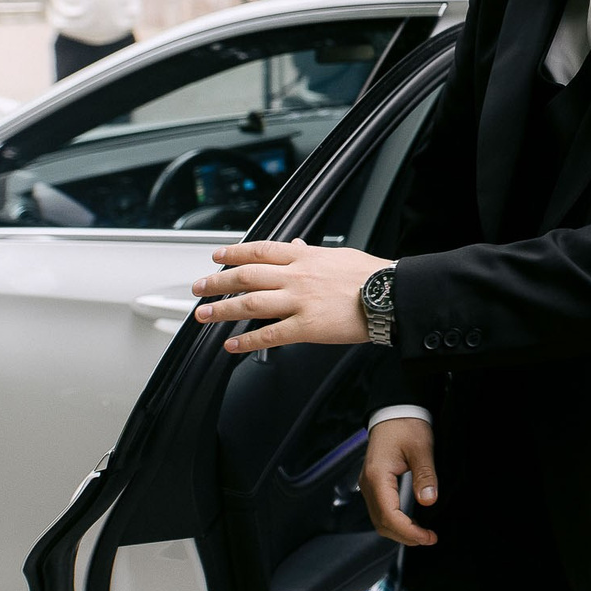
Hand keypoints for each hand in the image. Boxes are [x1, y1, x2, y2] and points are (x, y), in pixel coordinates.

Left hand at [191, 239, 383, 352]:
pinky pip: (269, 334)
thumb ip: (313, 253)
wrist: (390, 295)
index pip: (260, 250)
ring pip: (250, 304)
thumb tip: (298, 246)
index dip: (234, 253)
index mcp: (305, 257)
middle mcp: (296, 277)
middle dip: (217, 282)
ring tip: (204, 315)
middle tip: (199, 288)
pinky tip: (232, 344)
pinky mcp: (306, 327)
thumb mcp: (338, 255)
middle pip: (246, 276)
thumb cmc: (370, 275)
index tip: (218, 256)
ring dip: (222, 310)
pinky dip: (246, 340)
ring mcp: (299, 302)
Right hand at [360, 418, 439, 547]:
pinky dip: (395, 521)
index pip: (389, 515)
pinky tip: (411, 522)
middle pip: (382, 522)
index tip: (427, 537)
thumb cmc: (405, 425)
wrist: (395, 411)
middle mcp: (369, 484)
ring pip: (379, 519)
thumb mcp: (421, 448)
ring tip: (422, 534)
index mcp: (377, 476)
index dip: (408, 531)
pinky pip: (381, 510)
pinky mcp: (374, 484)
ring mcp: (369, 485)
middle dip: (405, 535)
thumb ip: (425, 476)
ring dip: (399, 531)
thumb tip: (428, 501)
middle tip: (428, 538)